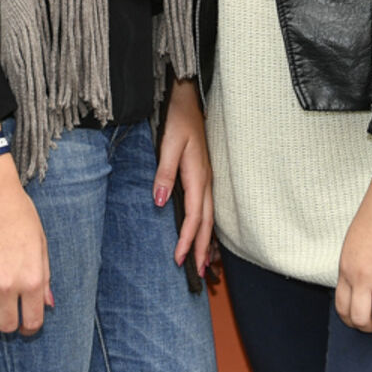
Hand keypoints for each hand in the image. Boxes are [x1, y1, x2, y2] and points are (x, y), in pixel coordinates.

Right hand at [0, 127, 53, 334]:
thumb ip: (44, 276)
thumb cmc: (19, 214)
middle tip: (8, 310)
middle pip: (7, 326)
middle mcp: (9, 286)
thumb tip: (48, 304)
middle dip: (10, 322)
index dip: (30, 326)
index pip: (33, 322)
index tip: (26, 322)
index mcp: (33, 279)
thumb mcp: (40, 243)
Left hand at [153, 79, 214, 274]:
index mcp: (197, 176)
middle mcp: (206, 181)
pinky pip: (208, 207)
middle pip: (207, 222)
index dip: (187, 240)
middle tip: (198, 274)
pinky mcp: (204, 175)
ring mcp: (207, 178)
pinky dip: (206, 225)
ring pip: (210, 216)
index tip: (178, 259)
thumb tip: (161, 203)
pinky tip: (203, 233)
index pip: (194, 217)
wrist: (187, 98)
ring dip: (207, 240)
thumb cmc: (177, 119)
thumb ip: (165, 173)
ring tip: (204, 263)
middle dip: (203, 249)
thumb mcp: (168, 144)